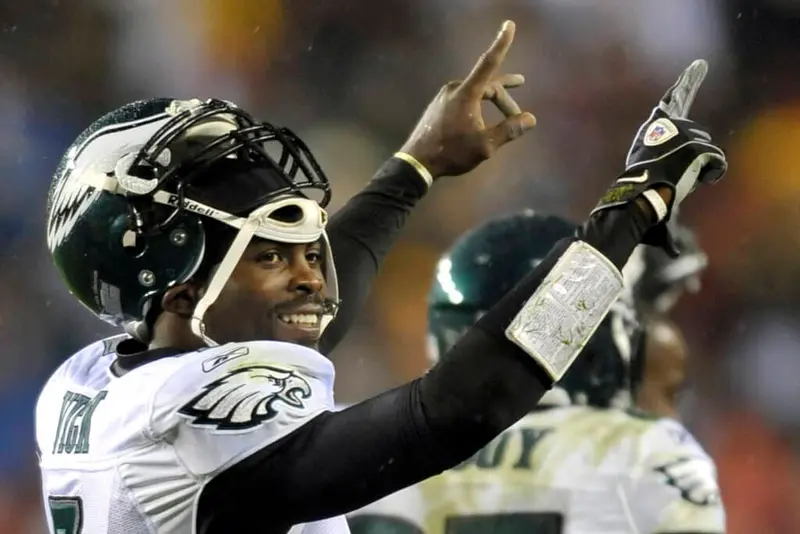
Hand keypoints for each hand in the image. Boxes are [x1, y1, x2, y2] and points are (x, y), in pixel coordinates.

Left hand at [398, 20, 536, 179]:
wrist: (417, 162)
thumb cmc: (452, 152)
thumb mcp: (485, 145)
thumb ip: (509, 130)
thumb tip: (531, 119)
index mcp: (466, 93)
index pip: (489, 63)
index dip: (501, 44)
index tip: (509, 25)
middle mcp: (454, 89)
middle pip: (487, 86)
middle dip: (505, 99)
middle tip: (517, 116)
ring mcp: (444, 97)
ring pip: (476, 94)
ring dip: (492, 103)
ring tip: (506, 115)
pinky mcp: (438, 106)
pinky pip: (464, 100)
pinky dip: (478, 107)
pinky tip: (480, 122)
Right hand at [591, 59, 727, 255]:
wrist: (635, 205)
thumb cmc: (638, 211)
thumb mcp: (649, 204)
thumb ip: (666, 219)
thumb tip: (678, 253)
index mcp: (650, 135)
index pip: (671, 103)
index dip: (686, 84)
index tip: (698, 67)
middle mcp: (663, 129)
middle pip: (699, 139)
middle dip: (696, 160)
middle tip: (678, 180)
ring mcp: (678, 136)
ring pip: (707, 153)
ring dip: (700, 171)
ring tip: (680, 184)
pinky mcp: (692, 144)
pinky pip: (716, 162)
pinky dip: (711, 175)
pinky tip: (696, 182)